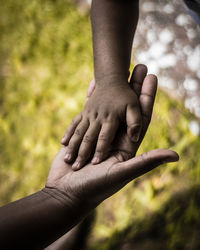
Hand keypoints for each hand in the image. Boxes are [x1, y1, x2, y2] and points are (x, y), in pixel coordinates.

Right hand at [47, 65, 178, 213]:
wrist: (66, 192)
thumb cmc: (94, 187)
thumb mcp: (122, 173)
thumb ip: (147, 162)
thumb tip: (176, 155)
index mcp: (127, 145)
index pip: (141, 116)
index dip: (147, 96)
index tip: (152, 76)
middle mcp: (114, 137)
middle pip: (126, 107)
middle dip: (133, 86)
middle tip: (139, 65)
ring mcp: (98, 132)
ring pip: (108, 105)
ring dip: (113, 87)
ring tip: (118, 68)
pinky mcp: (83, 131)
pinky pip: (89, 109)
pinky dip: (91, 95)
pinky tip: (93, 83)